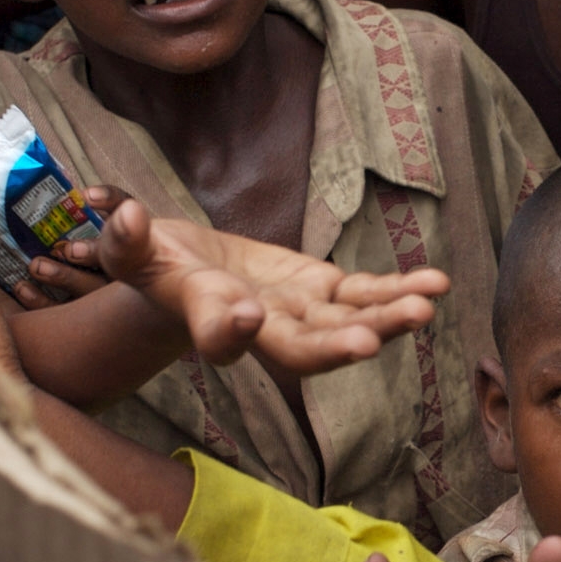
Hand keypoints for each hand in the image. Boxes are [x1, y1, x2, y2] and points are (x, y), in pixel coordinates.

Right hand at [65, 193, 449, 374]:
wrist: (188, 274)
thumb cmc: (155, 263)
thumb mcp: (133, 251)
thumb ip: (127, 242)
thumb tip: (124, 214)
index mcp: (208, 322)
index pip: (217, 334)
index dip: (227, 329)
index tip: (243, 318)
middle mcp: (262, 332)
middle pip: (298, 348)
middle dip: (332, 346)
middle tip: (366, 343)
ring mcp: (299, 315)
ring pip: (343, 323)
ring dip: (384, 319)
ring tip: (423, 307)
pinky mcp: (324, 292)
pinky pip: (366, 295)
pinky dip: (398, 290)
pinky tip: (436, 285)